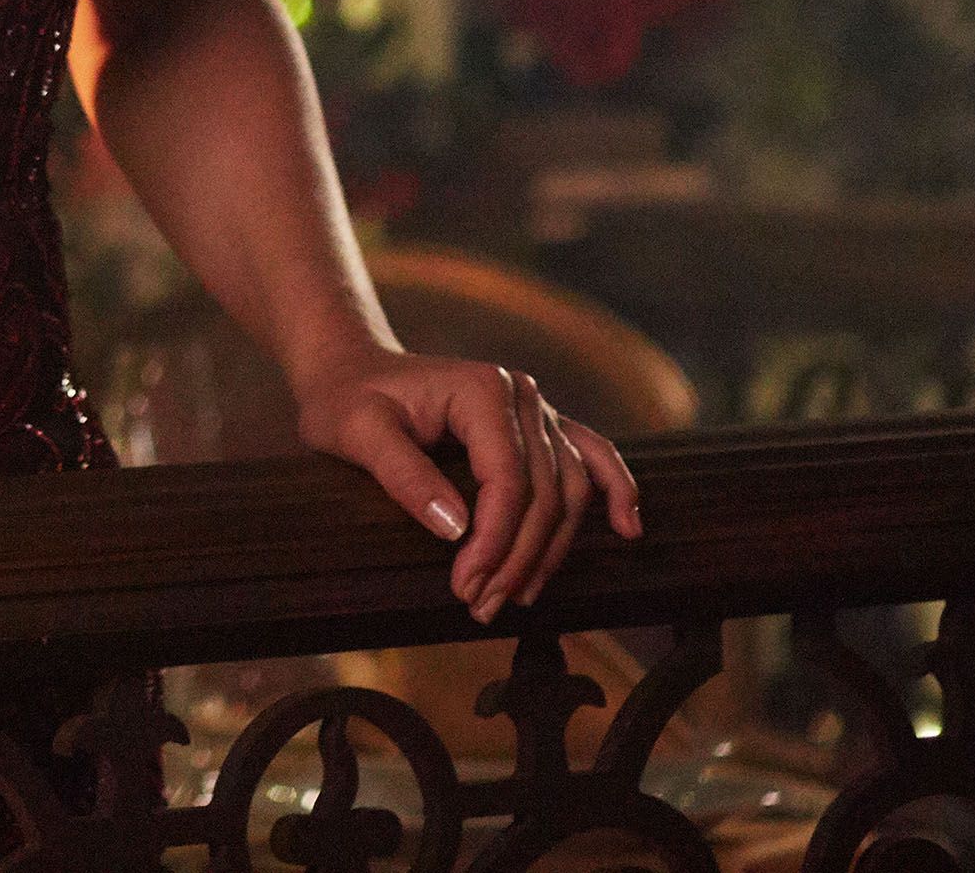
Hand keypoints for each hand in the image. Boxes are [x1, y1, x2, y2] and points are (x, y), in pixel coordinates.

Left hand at [295, 348, 641, 624]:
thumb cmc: (346, 399)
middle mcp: (522, 396)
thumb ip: (403, 475)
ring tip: (519, 596)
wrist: (351, 370)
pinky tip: (628, 528)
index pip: (509, 482)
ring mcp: (537, 410)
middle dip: (517, 557)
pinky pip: (591, 458)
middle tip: (482, 605)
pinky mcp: (540, 428)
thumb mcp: (355, 431)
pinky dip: (615, 490)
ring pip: (570, 489)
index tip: (466, 587)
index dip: (495, 542)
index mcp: (482, 390)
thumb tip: (458, 529)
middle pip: (545, 493)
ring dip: (552, 548)